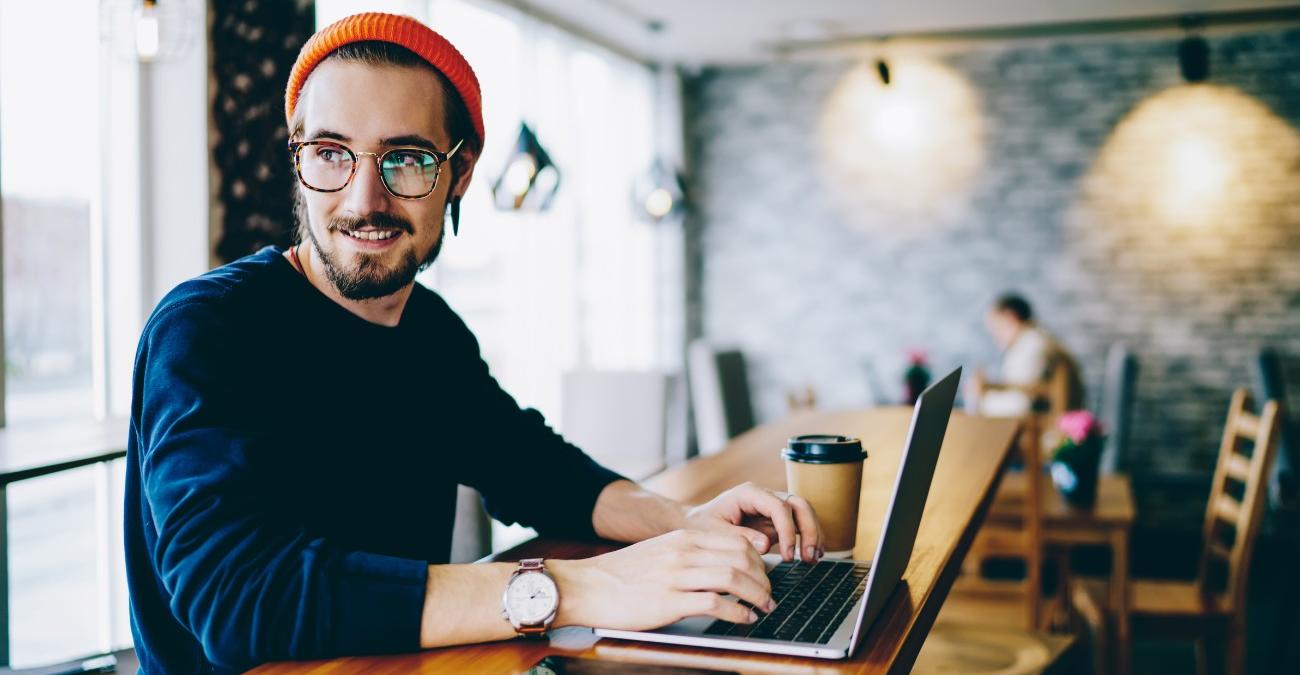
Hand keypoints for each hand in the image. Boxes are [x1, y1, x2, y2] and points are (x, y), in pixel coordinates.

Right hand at [550, 530, 773, 630]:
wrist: (586, 586)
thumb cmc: (621, 575)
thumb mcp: (660, 552)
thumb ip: (689, 554)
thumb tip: (721, 566)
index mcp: (683, 538)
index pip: (736, 541)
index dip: (759, 560)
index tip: (765, 575)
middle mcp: (683, 552)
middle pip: (741, 557)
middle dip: (764, 578)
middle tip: (769, 594)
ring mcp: (676, 576)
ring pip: (734, 577)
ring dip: (757, 595)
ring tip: (764, 607)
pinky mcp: (669, 601)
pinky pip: (716, 603)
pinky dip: (738, 612)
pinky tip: (744, 618)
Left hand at [683, 482, 821, 562]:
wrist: (695, 525)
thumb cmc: (701, 526)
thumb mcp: (713, 532)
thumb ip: (738, 537)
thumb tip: (766, 545)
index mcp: (748, 494)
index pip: (779, 506)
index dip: (787, 530)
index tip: (788, 555)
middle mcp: (764, 497)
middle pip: (798, 504)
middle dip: (808, 529)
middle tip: (809, 556)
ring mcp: (772, 508)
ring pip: (803, 513)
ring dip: (812, 534)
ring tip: (813, 558)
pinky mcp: (775, 521)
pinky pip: (798, 525)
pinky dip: (807, 539)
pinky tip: (811, 556)